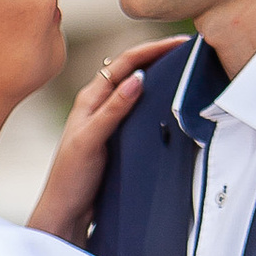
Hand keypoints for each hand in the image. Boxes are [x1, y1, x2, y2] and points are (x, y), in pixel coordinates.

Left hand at [26, 36, 187, 243]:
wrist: (65, 212)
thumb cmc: (70, 178)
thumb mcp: (90, 141)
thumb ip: (112, 110)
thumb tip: (138, 78)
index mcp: (89, 98)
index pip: (124, 62)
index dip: (152, 49)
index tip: (180, 43)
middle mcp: (98, 104)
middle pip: (133, 69)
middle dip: (159, 55)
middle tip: (190, 50)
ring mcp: (108, 120)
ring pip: (137, 89)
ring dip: (159, 75)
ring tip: (186, 68)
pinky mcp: (117, 136)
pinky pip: (140, 110)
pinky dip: (156, 99)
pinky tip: (172, 102)